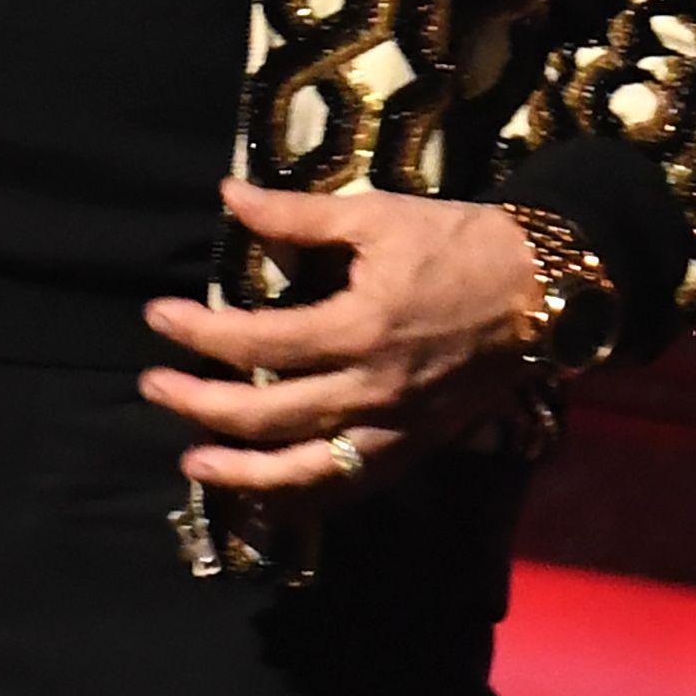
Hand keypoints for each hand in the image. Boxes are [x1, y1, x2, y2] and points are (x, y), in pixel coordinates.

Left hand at [141, 178, 542, 497]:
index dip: (199, 333)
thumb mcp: (376, 215)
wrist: (542, 289)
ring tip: (195, 463)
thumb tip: (228, 195)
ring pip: (307, 475)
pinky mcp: (414, 448)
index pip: (257, 341)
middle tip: (152, 387)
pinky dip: (304, 499)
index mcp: (360, 328)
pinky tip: (267, 495)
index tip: (158, 318)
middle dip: (200, 406)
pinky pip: (350, 487)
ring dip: (243, 476)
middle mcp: (373, 392)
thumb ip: (297, 214)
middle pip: (268, 417)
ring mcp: (395, 430)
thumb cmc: (457, 243)